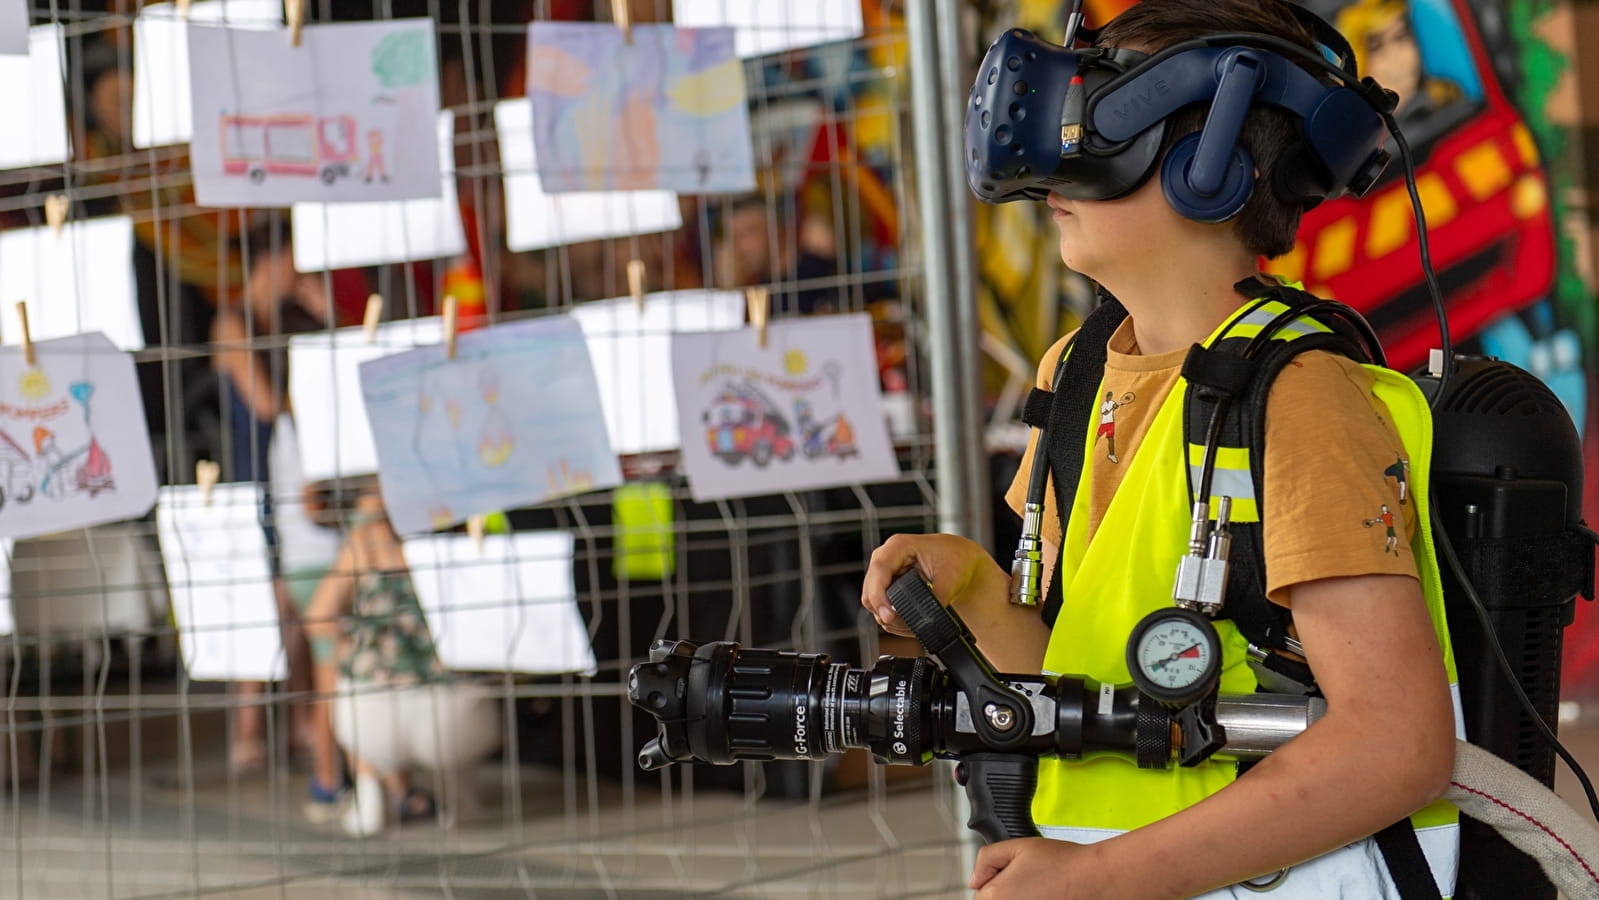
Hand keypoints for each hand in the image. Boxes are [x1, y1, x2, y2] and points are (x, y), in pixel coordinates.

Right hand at [859, 533, 1001, 637]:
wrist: (960, 560)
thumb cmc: (956, 559)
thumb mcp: (952, 577)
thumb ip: (937, 597)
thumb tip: (925, 619)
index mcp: (899, 546)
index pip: (880, 570)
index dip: (880, 595)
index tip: (889, 616)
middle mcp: (886, 557)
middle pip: (870, 589)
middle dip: (883, 611)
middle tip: (903, 626)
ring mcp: (884, 572)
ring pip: (871, 601)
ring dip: (887, 617)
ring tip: (911, 624)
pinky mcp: (886, 586)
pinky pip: (879, 606)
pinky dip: (890, 618)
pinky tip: (908, 622)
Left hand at [970, 837, 1112, 898]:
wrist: (1094, 879)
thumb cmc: (1062, 864)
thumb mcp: (1017, 846)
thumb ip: (987, 858)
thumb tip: (974, 878)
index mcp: (996, 896)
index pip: (980, 892)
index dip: (994, 878)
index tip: (1012, 872)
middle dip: (1007, 891)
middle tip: (1030, 880)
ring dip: (1020, 897)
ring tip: (1041, 888)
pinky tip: (1048, 895)